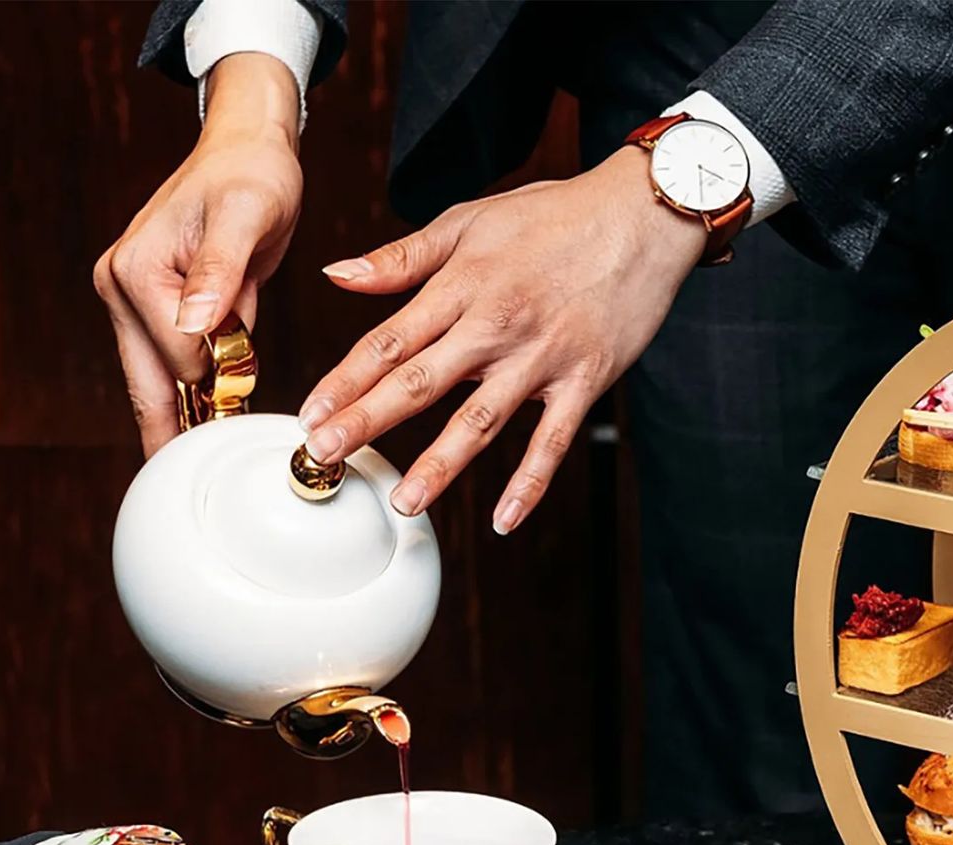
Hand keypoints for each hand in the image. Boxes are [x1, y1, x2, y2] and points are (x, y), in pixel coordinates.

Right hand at [93, 54, 303, 454]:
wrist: (251, 151)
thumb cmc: (253, 177)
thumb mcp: (247, 218)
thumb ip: (218, 274)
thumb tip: (195, 326)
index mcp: (138, 274)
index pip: (180, 362)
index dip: (221, 386)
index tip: (250, 409)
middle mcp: (124, 289)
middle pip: (150, 386)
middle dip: (176, 436)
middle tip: (189, 495)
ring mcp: (138, 302)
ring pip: (161, 384)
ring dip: (190, 419)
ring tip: (207, 469)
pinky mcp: (162, 310)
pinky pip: (180, 368)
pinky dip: (201, 395)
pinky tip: (216, 425)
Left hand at [299, 148, 706, 532]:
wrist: (641, 217)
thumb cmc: (556, 215)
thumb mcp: (470, 220)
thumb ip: (402, 256)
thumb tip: (338, 274)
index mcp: (462, 286)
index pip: (390, 340)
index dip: (346, 379)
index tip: (311, 413)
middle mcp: (496, 326)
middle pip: (420, 382)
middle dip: (368, 421)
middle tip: (324, 456)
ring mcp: (541, 358)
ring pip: (481, 420)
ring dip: (440, 465)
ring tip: (406, 502)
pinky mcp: (584, 381)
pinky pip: (552, 442)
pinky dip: (529, 483)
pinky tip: (504, 519)